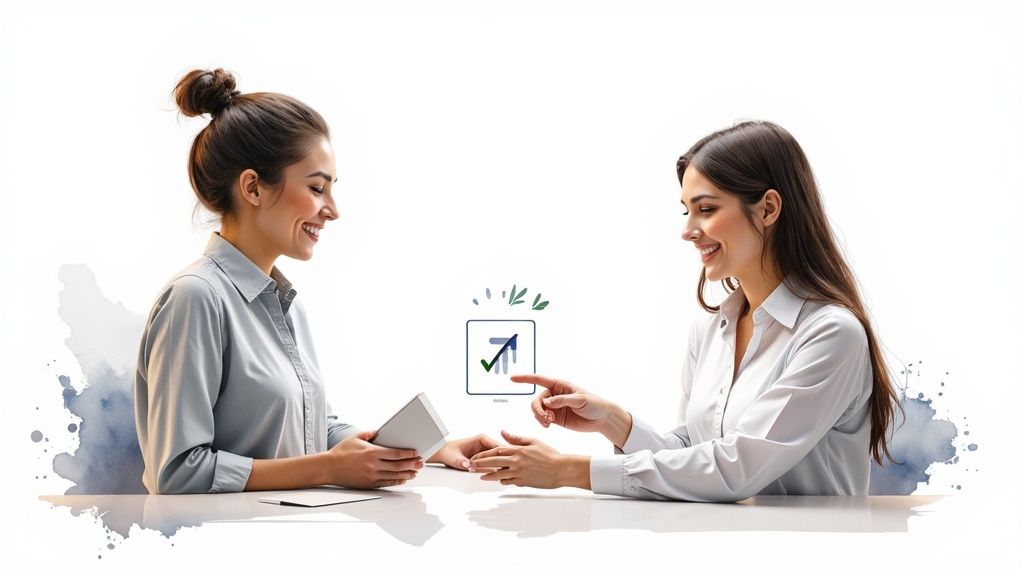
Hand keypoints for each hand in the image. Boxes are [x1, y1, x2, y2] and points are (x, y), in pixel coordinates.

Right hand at [324, 430, 422, 488]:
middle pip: (398, 465)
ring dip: (406, 474)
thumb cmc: (341, 452)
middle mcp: (373, 465)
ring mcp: (371, 476)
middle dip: (411, 464)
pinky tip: (402, 480)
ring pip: (394, 475)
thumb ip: (369, 433)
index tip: (416, 452)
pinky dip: (396, 481)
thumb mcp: (356, 437)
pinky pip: (386, 483)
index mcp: (371, 452)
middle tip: (420, 463)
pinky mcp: (368, 484)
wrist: (328, 467)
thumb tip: (380, 431)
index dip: (408, 453)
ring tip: (415, 472)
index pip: (395, 453)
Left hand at [427, 434, 500, 470]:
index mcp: (482, 439)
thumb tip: (467, 465)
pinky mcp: (485, 457)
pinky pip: (494, 463)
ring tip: (498, 476)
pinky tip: (494, 477)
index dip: (503, 458)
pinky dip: (494, 470)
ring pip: (499, 460)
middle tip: (501, 474)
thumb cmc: (448, 452)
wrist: (443, 453)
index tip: (502, 467)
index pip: (500, 447)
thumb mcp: (454, 458)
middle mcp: (486, 443)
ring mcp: (486, 450)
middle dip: (502, 464)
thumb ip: (460, 461)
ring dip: (499, 468)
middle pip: (502, 454)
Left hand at [470, 430, 589, 489]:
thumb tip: (502, 432)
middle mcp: (517, 461)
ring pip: (498, 474)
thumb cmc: (550, 455)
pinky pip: (509, 482)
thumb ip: (516, 438)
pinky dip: (503, 481)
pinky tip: (499, 480)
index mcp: (518, 450)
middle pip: (493, 462)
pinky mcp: (524, 482)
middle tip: (471, 466)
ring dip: (488, 475)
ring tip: (480, 476)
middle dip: (480, 464)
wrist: (562, 469)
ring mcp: (520, 472)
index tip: (476, 456)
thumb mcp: (533, 442)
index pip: (496, 451)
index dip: (484, 454)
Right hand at [512, 374, 622, 436]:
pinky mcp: (556, 417)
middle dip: (538, 408)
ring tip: (549, 422)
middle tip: (546, 418)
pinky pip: (542, 418)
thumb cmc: (594, 404)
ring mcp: (554, 406)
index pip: (539, 380)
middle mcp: (555, 394)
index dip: (525, 378)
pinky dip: (542, 422)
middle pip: (536, 399)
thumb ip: (562, 400)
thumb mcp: (580, 400)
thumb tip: (547, 402)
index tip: (512, 378)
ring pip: (537, 410)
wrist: (601, 418)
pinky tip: (549, 425)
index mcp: (560, 385)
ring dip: (539, 416)